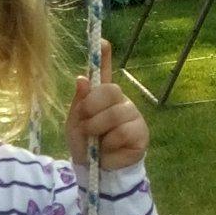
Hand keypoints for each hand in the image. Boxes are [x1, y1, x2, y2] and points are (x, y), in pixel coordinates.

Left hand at [66, 40, 148, 170]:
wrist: (95, 172)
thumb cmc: (85, 146)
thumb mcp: (74, 125)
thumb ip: (78, 104)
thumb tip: (81, 78)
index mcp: (101, 97)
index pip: (103, 72)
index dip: (104, 56)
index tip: (102, 41)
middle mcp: (119, 101)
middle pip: (110, 90)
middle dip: (92, 107)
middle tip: (86, 123)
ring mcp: (132, 115)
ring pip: (115, 114)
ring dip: (98, 130)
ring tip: (96, 142)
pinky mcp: (140, 132)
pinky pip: (123, 132)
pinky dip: (110, 144)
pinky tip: (108, 151)